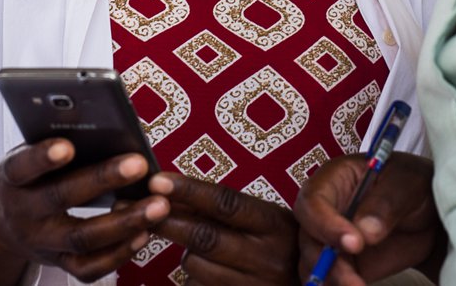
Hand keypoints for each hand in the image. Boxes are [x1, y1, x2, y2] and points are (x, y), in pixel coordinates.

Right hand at [0, 138, 169, 284]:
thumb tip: (102, 125)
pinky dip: (118, 253)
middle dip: (101, 180)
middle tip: (139, 164)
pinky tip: (144, 233)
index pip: (22, 166)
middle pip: (61, 198)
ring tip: (158, 205)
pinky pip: (89, 267)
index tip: (67, 145)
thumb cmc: (27, 177)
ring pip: (82, 237)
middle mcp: (23, 213)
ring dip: (124, 222)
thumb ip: (53, 143)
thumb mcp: (26, 156)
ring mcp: (41, 242)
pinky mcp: (58, 262)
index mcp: (10, 179)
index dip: (42, 158)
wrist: (1, 224)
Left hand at [149, 172, 297, 284]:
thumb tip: (172, 193)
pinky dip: (194, 279)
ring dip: (186, 254)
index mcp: (275, 225)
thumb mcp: (269, 222)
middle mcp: (267, 258)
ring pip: (196, 266)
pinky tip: (208, 273)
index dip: (188, 190)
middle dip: (167, 221)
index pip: (225, 203)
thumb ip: (230, 211)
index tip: (158, 181)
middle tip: (138, 209)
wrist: (317, 285)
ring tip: (200, 249)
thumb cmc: (283, 248)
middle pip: (204, 237)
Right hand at [293, 153, 444, 285]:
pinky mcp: (342, 264)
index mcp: (333, 181)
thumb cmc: (411, 185)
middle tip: (355, 280)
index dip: (326, 224)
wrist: (427, 213)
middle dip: (326, 261)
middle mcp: (324, 211)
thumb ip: (385, 204)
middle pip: (308, 237)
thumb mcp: (406, 183)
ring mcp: (330, 240)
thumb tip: (365, 232)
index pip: (314, 202)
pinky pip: (330, 279)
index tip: (354, 243)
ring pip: (313, 263)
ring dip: (331, 279)